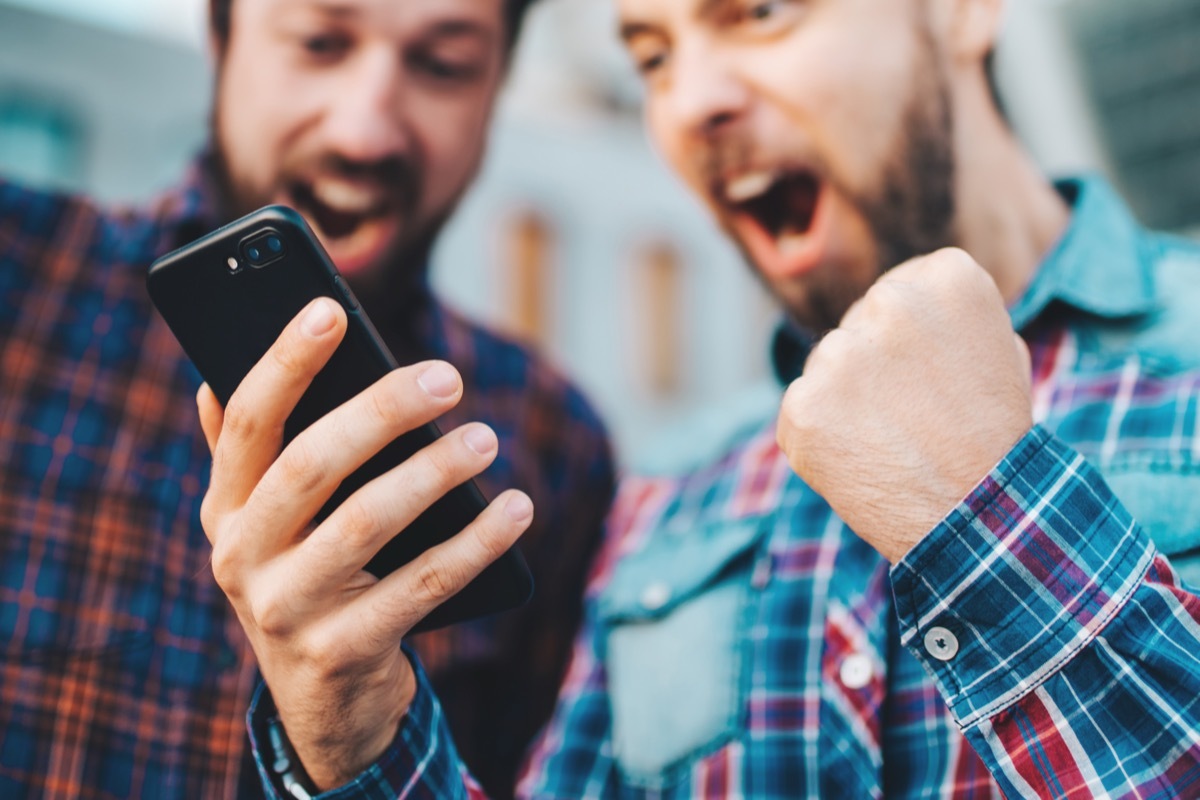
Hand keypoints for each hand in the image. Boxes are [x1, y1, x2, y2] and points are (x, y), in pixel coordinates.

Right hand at [196, 297, 533, 789]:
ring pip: (368, 522)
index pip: (246, 423)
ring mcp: (289, 610)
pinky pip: (424, 585)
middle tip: (448, 378)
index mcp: (226, 510)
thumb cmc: (308, 579)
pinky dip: (477, 542)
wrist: (322, 699)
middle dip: (381, 411)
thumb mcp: (267, 525)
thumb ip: (252, 458)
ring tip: (486, 439)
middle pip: (311, 464)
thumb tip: (210, 378)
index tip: (330, 310)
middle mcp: (242, 558)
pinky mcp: (344, 650)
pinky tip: (516, 508)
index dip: (285, 364)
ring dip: (435, 472)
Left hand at [776, 248, 1032, 562]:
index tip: (930, 375)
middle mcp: (890, 303)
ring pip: (827, 368)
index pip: (901, 290)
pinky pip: (802, 411)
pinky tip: (862, 461)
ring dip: (846, 401)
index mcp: (947, 278)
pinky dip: (821, 438)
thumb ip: (944, 314)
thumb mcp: (997, 349)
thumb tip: (900, 299)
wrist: (978, 516)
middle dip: (873, 367)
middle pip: (858, 326)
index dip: (911, 339)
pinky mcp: (804, 404)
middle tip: (913, 416)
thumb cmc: (992, 435)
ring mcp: (841, 354)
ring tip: (892, 441)